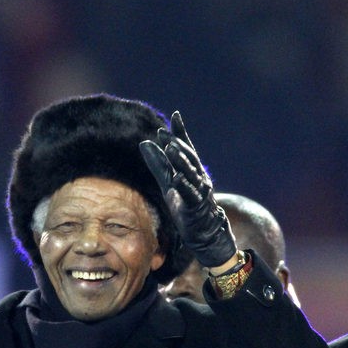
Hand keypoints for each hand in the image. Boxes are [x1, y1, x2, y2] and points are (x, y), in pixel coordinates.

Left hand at [139, 111, 236, 268]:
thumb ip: (158, 164)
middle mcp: (199, 177)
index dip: (181, 132)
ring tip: (170, 148)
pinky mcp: (196, 206)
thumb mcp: (168, 182)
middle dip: (177, 144)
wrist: (203, 231)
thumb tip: (143, 143)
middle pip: (189, 157)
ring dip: (181, 160)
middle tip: (165, 134)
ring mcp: (199, 191)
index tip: (175, 116)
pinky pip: (190, 194)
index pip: (187, 147)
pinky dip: (184, 185)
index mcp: (192, 170)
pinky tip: (177, 177)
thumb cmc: (186, 205)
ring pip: (191, 173)